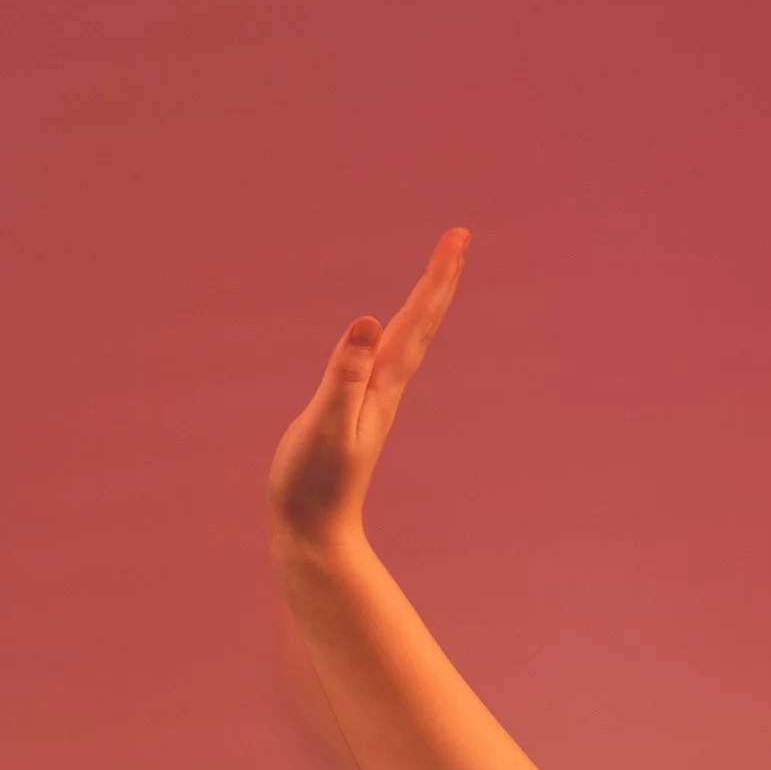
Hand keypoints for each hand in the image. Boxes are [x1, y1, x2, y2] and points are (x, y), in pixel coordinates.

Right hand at [269, 231, 468, 560]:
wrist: (313, 533)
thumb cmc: (312, 484)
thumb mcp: (324, 424)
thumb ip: (345, 374)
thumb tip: (369, 322)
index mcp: (383, 386)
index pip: (416, 321)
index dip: (436, 276)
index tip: (458, 236)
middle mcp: (386, 389)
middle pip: (421, 324)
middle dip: (439, 279)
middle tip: (458, 237)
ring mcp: (374, 401)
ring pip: (409, 340)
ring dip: (424, 303)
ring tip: (437, 273)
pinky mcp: (357, 412)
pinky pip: (387, 359)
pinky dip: (398, 333)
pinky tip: (391, 332)